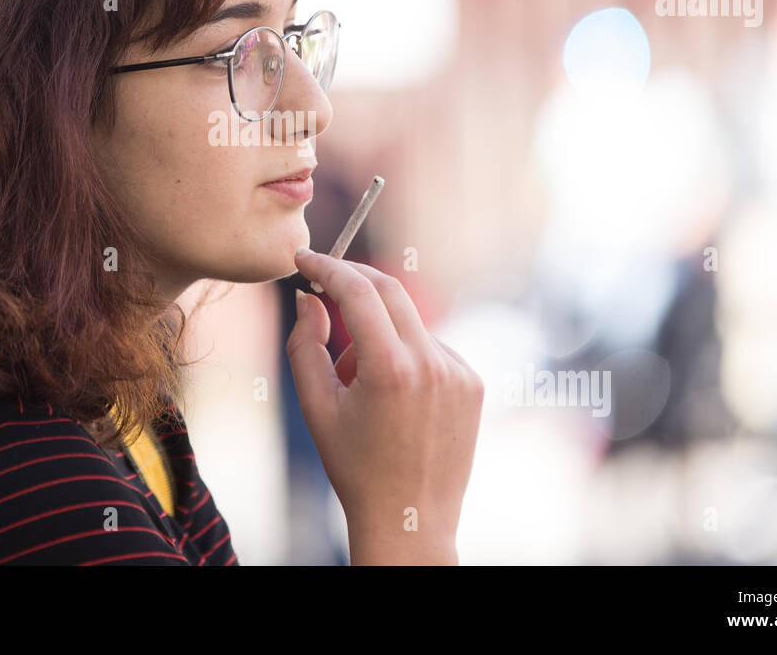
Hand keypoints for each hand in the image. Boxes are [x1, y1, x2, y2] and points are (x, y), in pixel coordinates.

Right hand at [286, 248, 483, 554]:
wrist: (408, 517)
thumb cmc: (354, 466)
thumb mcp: (316, 405)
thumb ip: (305, 344)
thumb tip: (309, 299)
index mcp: (390, 368)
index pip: (358, 290)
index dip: (327, 267)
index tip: (305, 259)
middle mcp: (431, 362)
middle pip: (390, 289)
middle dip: (353, 279)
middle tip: (324, 283)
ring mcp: (458, 371)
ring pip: (408, 323)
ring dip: (378, 332)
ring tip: (361, 386)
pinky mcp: (472, 382)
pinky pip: (431, 348)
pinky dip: (406, 356)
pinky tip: (395, 401)